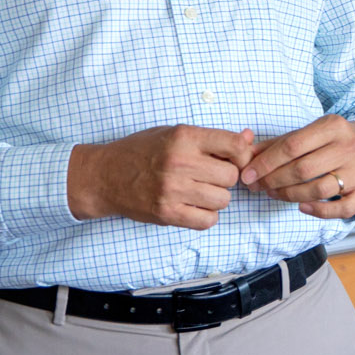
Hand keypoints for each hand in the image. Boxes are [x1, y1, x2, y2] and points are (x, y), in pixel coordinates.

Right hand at [67, 125, 255, 230]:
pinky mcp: (167, 213)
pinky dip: (206, 216)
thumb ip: (212, 138)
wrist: (105, 175)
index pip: (234, 146)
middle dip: (226, 178)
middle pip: (231, 176)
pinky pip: (207, 221)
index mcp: (184, 137)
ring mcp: (173, 190)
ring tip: (200, 191)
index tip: (233, 159)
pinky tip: (194, 206)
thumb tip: (249, 138)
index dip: (241, 154)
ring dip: (217, 198)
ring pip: (222, 200)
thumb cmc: (142, 151)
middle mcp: (180, 162)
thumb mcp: (174, 134)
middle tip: (210, 177)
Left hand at [242, 116, 354, 218]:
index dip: (266, 162)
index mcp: (333, 126)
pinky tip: (303, 207)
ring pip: (319, 189)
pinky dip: (319, 211)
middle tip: (259, 187)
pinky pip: (341, 208)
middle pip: (303, 169)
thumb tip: (244, 154)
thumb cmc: (330, 142)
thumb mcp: (307, 134)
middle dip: (274, 181)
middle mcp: (349, 146)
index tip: (248, 174)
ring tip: (275, 194)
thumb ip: (276, 144)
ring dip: (290, 196)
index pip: (292, 145)